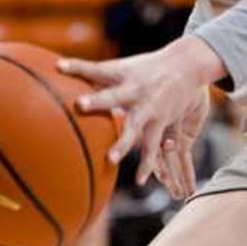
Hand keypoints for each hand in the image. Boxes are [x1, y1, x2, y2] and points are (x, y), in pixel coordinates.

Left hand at [57, 37, 223, 194]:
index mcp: (123, 74)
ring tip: (111, 159)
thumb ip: (96, 75)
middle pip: (113, 95)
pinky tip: (139, 180)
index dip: (78, 67)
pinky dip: (147, 164)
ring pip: (135, 127)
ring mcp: (149, 107)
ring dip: (123, 143)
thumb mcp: (124, 66)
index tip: (59, 66)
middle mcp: (135, 90)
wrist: (187, 65)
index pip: (96, 68)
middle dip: (98, 101)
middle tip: (80, 104)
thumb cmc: (147, 67)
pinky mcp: (162, 121)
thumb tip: (60, 76)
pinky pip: (153, 146)